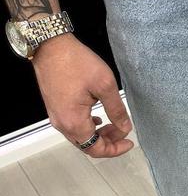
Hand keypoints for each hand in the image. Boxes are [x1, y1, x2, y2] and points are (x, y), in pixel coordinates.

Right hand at [32, 33, 134, 157]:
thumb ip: (117, 110)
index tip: (129, 142)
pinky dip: (88, 127)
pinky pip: (72, 126)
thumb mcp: (105, 85)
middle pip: (87, 145)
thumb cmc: (75, 62)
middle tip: (123, 131)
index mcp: (74, 121)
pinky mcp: (54, 108)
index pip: (96, 149)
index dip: (115, 149)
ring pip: (80, 136)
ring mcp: (56, 116)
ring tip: (114, 124)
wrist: (50, 46)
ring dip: (98, 134)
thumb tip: (125, 127)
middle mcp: (62, 123)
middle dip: (108, 142)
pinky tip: (98, 118)